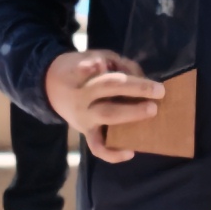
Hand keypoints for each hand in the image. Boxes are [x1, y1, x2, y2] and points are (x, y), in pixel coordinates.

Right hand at [45, 47, 164, 162]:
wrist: (51, 88)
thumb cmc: (79, 69)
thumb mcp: (92, 56)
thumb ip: (116, 63)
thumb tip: (141, 78)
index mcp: (78, 73)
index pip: (84, 68)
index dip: (92, 66)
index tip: (100, 64)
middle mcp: (81, 96)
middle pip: (106, 88)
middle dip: (135, 88)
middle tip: (159, 90)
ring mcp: (83, 116)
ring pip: (107, 115)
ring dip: (131, 113)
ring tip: (152, 110)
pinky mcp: (86, 132)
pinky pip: (98, 147)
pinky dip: (113, 154)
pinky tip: (131, 152)